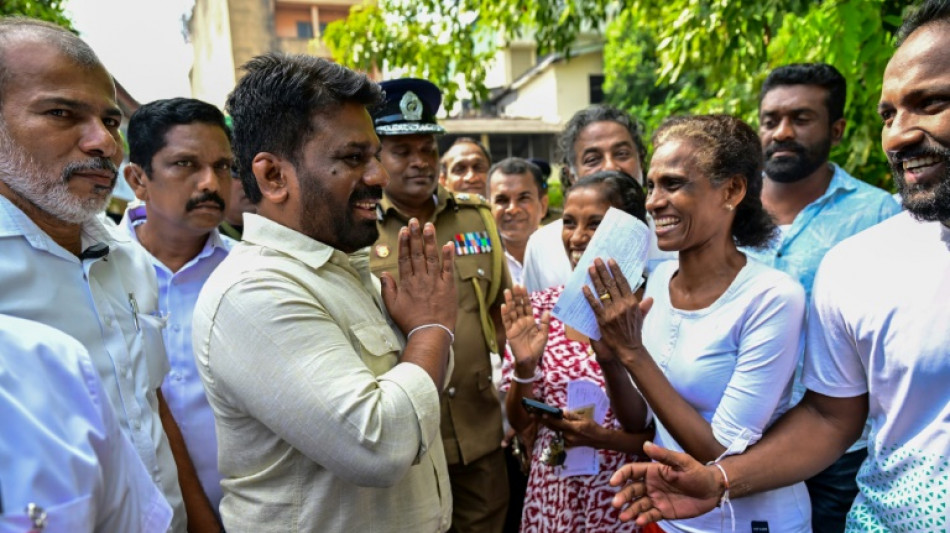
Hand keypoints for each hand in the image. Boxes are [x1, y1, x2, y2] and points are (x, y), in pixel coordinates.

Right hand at [381, 219, 456, 334]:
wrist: (430, 333)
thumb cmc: (410, 322)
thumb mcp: (392, 307)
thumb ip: (387, 289)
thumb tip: (384, 273)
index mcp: (407, 282)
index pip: (405, 258)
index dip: (404, 243)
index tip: (403, 230)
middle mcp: (421, 279)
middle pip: (417, 253)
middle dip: (415, 236)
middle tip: (415, 220)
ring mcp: (435, 282)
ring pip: (432, 257)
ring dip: (430, 240)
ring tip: (429, 226)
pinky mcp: (448, 287)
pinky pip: (448, 269)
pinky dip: (449, 256)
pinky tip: (449, 244)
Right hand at [501, 285, 549, 373]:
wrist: (530, 360)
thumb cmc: (537, 348)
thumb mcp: (544, 335)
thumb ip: (544, 323)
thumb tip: (546, 311)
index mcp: (530, 320)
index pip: (526, 306)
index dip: (524, 297)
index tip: (522, 287)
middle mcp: (521, 321)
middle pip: (518, 306)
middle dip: (516, 296)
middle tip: (514, 286)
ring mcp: (515, 326)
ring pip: (511, 311)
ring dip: (509, 302)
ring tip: (507, 292)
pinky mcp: (509, 332)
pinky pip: (507, 322)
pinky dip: (505, 314)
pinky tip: (504, 306)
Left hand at [539, 411, 603, 448]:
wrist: (599, 440)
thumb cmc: (592, 427)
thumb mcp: (583, 418)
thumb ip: (571, 416)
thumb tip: (561, 412)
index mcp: (573, 428)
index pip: (559, 423)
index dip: (550, 419)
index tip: (542, 414)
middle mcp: (569, 436)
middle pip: (553, 427)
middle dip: (543, 421)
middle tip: (532, 415)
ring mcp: (568, 441)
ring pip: (556, 430)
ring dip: (549, 424)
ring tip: (539, 417)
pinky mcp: (568, 444)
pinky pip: (560, 434)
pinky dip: (557, 429)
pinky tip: (554, 424)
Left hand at [583, 258, 652, 365]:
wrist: (628, 349)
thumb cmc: (634, 332)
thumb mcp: (640, 318)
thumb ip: (643, 307)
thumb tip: (649, 299)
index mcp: (632, 302)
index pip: (623, 282)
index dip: (616, 271)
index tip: (610, 261)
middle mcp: (622, 305)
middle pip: (611, 284)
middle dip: (603, 270)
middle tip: (597, 260)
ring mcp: (612, 312)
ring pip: (602, 292)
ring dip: (595, 279)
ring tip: (590, 268)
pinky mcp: (603, 320)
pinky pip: (594, 305)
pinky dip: (589, 296)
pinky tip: (584, 287)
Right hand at [609, 441, 721, 524]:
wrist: (713, 490)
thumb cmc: (698, 472)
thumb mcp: (682, 461)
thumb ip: (664, 455)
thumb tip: (645, 444)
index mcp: (653, 470)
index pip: (632, 471)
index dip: (621, 475)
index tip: (613, 482)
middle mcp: (651, 485)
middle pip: (631, 490)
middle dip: (622, 496)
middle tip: (616, 503)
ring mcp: (657, 499)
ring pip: (638, 504)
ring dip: (630, 510)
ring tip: (624, 516)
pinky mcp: (664, 511)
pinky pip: (651, 515)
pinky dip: (644, 518)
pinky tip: (639, 520)